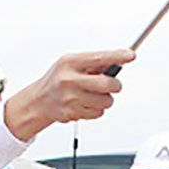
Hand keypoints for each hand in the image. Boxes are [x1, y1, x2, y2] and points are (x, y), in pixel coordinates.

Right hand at [3, 49, 134, 139]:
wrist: (38, 101)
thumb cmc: (58, 80)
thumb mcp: (71, 64)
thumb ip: (94, 63)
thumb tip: (120, 60)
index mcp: (70, 62)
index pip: (99, 58)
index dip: (117, 56)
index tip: (131, 55)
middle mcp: (69, 79)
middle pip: (108, 84)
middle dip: (114, 85)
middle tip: (111, 84)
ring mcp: (70, 97)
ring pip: (106, 101)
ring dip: (104, 100)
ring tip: (91, 95)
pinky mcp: (73, 113)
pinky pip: (98, 113)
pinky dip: (96, 110)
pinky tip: (84, 104)